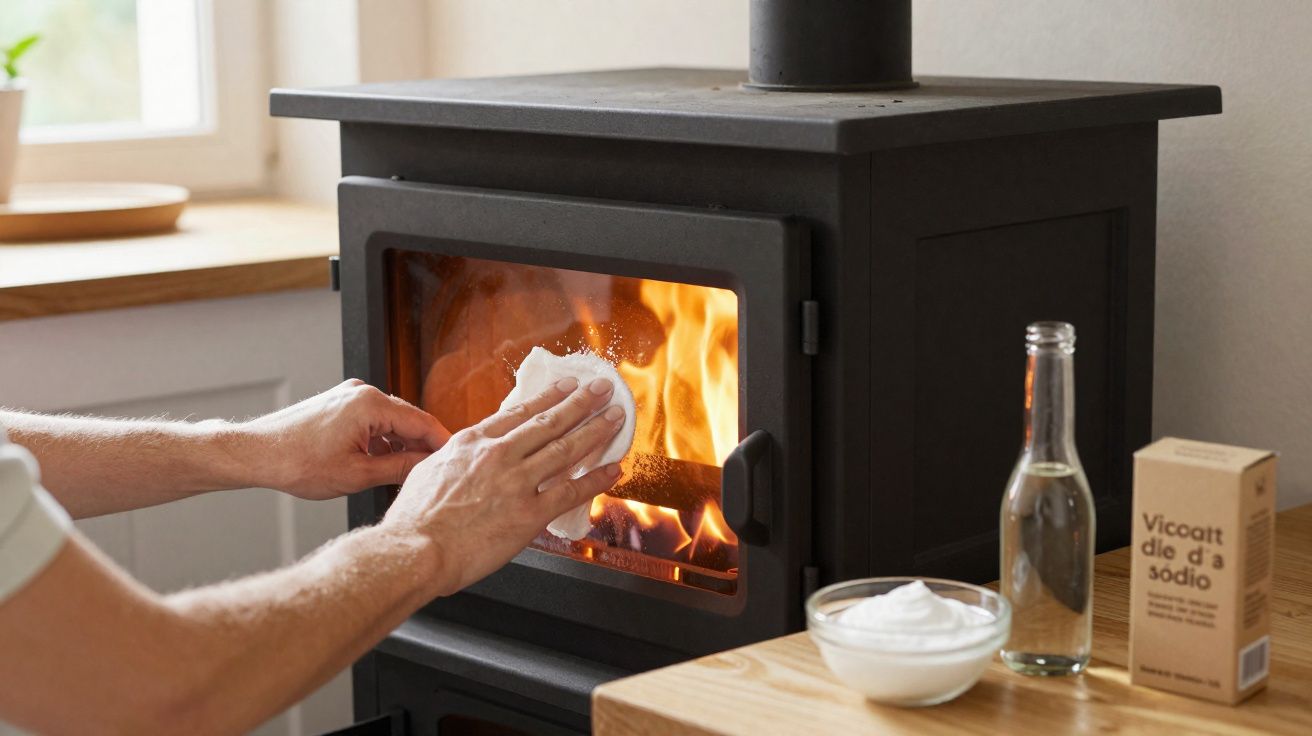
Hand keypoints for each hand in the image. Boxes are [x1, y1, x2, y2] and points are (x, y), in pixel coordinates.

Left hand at [244, 379, 450, 498]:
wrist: (256, 454)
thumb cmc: (298, 463)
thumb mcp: (357, 474)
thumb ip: (399, 468)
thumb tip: (427, 467)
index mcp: (371, 404)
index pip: (422, 423)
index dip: (441, 445)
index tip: (456, 462)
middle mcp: (362, 392)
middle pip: (408, 419)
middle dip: (421, 446)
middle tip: (433, 474)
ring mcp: (349, 395)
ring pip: (390, 421)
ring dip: (399, 445)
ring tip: (404, 475)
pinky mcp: (338, 402)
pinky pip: (372, 419)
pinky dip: (380, 440)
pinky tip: (379, 463)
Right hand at [380, 376, 624, 596]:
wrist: (415, 549)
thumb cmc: (415, 519)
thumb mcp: (428, 470)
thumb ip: (454, 459)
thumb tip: (462, 455)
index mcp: (472, 443)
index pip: (519, 412)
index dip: (548, 397)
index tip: (566, 386)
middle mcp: (498, 455)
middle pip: (548, 422)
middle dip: (581, 402)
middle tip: (602, 389)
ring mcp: (516, 483)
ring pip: (565, 449)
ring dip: (595, 430)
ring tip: (615, 418)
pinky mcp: (529, 514)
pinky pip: (571, 492)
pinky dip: (596, 479)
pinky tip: (613, 469)